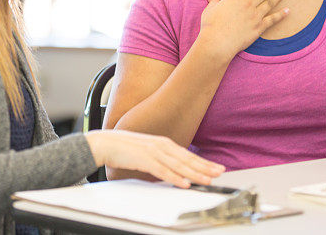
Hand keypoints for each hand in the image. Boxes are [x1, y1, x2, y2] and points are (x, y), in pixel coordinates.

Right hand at [85, 130, 224, 187]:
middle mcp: (162, 146)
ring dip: (194, 174)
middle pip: (187, 159)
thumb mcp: (148, 151)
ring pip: (178, 166)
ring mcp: (154, 152)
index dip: (203, 162)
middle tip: (219, 173)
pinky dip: (174, 178)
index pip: (188, 154)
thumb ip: (161, 158)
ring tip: (207, 180)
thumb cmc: (125, 148)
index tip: (216, 168)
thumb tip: (173, 169)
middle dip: (205, 167)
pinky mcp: (144, 160)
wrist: (106, 143)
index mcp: (163, 143)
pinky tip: (184, 184)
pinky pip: (163, 171)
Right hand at [198, 0, 288, 59]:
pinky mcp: (258, 27)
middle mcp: (247, 3)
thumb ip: (213, 2)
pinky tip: (288, 11)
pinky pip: (272, 19)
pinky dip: (281, 15)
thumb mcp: (209, 10)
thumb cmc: (211, 26)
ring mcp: (254, 15)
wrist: (218, 41)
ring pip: (270, 3)